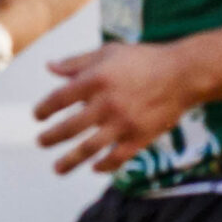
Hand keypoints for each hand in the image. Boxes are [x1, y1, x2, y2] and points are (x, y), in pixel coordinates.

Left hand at [33, 42, 200, 174]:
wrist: (183, 74)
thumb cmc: (143, 60)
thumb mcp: (108, 53)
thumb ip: (77, 62)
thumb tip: (49, 68)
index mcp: (96, 80)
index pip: (59, 99)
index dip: (44, 109)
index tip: (38, 116)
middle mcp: (107, 103)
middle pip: (70, 128)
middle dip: (51, 138)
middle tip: (41, 142)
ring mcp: (123, 123)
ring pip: (90, 148)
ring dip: (70, 161)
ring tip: (57, 169)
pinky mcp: (140, 137)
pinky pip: (117, 158)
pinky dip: (104, 165)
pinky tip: (94, 167)